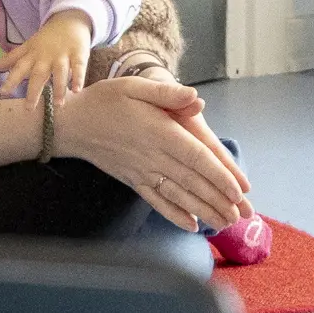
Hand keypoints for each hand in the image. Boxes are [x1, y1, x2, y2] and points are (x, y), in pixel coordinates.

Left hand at [0, 12, 97, 100]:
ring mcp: (63, 56)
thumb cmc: (47, 39)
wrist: (69, 20)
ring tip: (58, 105)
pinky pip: (79, 67)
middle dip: (33, 91)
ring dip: (59, 88)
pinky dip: (79, 78)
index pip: (20, 68)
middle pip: (39, 74)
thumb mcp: (29, 46)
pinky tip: (77, 90)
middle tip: (29, 109)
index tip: (3, 92)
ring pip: (60, 73)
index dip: (11, 79)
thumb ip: (13, 58)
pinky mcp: (78, 54)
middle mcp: (46, 57)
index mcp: (33, 55)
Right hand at [55, 76, 254, 232]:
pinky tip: (190, 225)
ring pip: (178, 195)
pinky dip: (173, 214)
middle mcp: (153, 156)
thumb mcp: (135, 86)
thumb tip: (197, 100)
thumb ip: (168, 94)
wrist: (69, 124)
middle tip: (243, 215)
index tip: (238, 191)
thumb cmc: (104, 101)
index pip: (196, 157)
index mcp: (159, 132)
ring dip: (203, 211)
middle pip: (192, 182)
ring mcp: (142, 172)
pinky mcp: (132, 181)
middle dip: (219, 200)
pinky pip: (156, 201)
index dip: (219, 175)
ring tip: (225, 224)